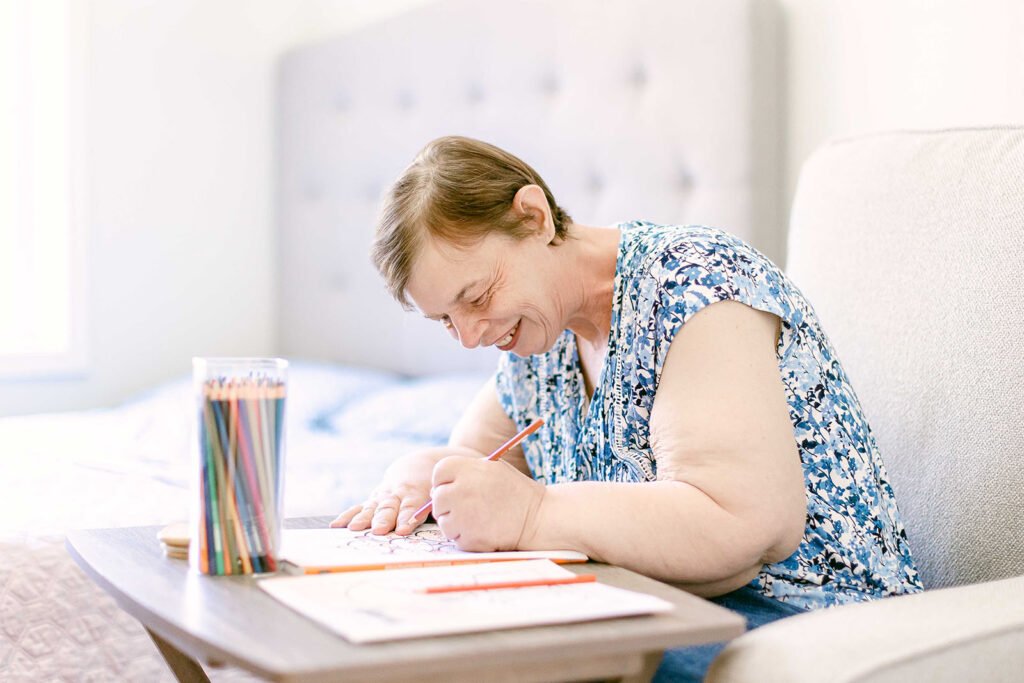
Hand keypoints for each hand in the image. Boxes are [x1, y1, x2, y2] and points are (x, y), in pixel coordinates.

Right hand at [330, 446, 478, 534]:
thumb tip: (453, 517)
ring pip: (374, 505)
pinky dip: (349, 515)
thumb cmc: (442, 479)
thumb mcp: (449, 485)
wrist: (427, 461)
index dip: (408, 516)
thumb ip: (446, 501)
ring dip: (365, 518)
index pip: (413, 504)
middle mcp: (399, 491)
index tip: (402, 528)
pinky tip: (337, 525)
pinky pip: (361, 506)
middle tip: (379, 530)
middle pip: (391, 505)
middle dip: (385, 518)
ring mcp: (386, 493)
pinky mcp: (377, 497)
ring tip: (355, 529)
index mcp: (419, 488)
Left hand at [430, 455, 545, 550]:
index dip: (445, 482)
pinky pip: (456, 539)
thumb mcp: (491, 468)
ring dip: (456, 523)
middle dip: (448, 505)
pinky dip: (466, 538)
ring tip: (478, 519)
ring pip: (444, 522)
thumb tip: (435, 489)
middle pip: (437, 499)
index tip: (457, 488)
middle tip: (468, 507)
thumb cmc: (514, 491)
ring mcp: (463, 515)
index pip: (438, 473)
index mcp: (467, 468)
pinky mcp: (469, 538)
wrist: (537, 517)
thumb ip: (465, 472)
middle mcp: (461, 490)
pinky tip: (483, 530)